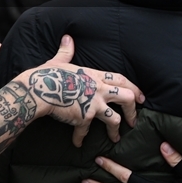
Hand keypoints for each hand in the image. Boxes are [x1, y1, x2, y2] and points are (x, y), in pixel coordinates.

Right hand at [17, 35, 142, 146]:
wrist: (40, 90)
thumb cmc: (49, 74)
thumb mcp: (59, 61)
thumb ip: (66, 51)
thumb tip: (67, 38)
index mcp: (94, 75)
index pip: (120, 79)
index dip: (133, 87)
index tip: (141, 96)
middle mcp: (98, 90)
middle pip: (126, 98)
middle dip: (133, 110)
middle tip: (134, 120)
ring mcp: (93, 105)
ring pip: (114, 119)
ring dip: (115, 131)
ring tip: (115, 139)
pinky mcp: (83, 118)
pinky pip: (85, 131)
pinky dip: (80, 138)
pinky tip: (78, 143)